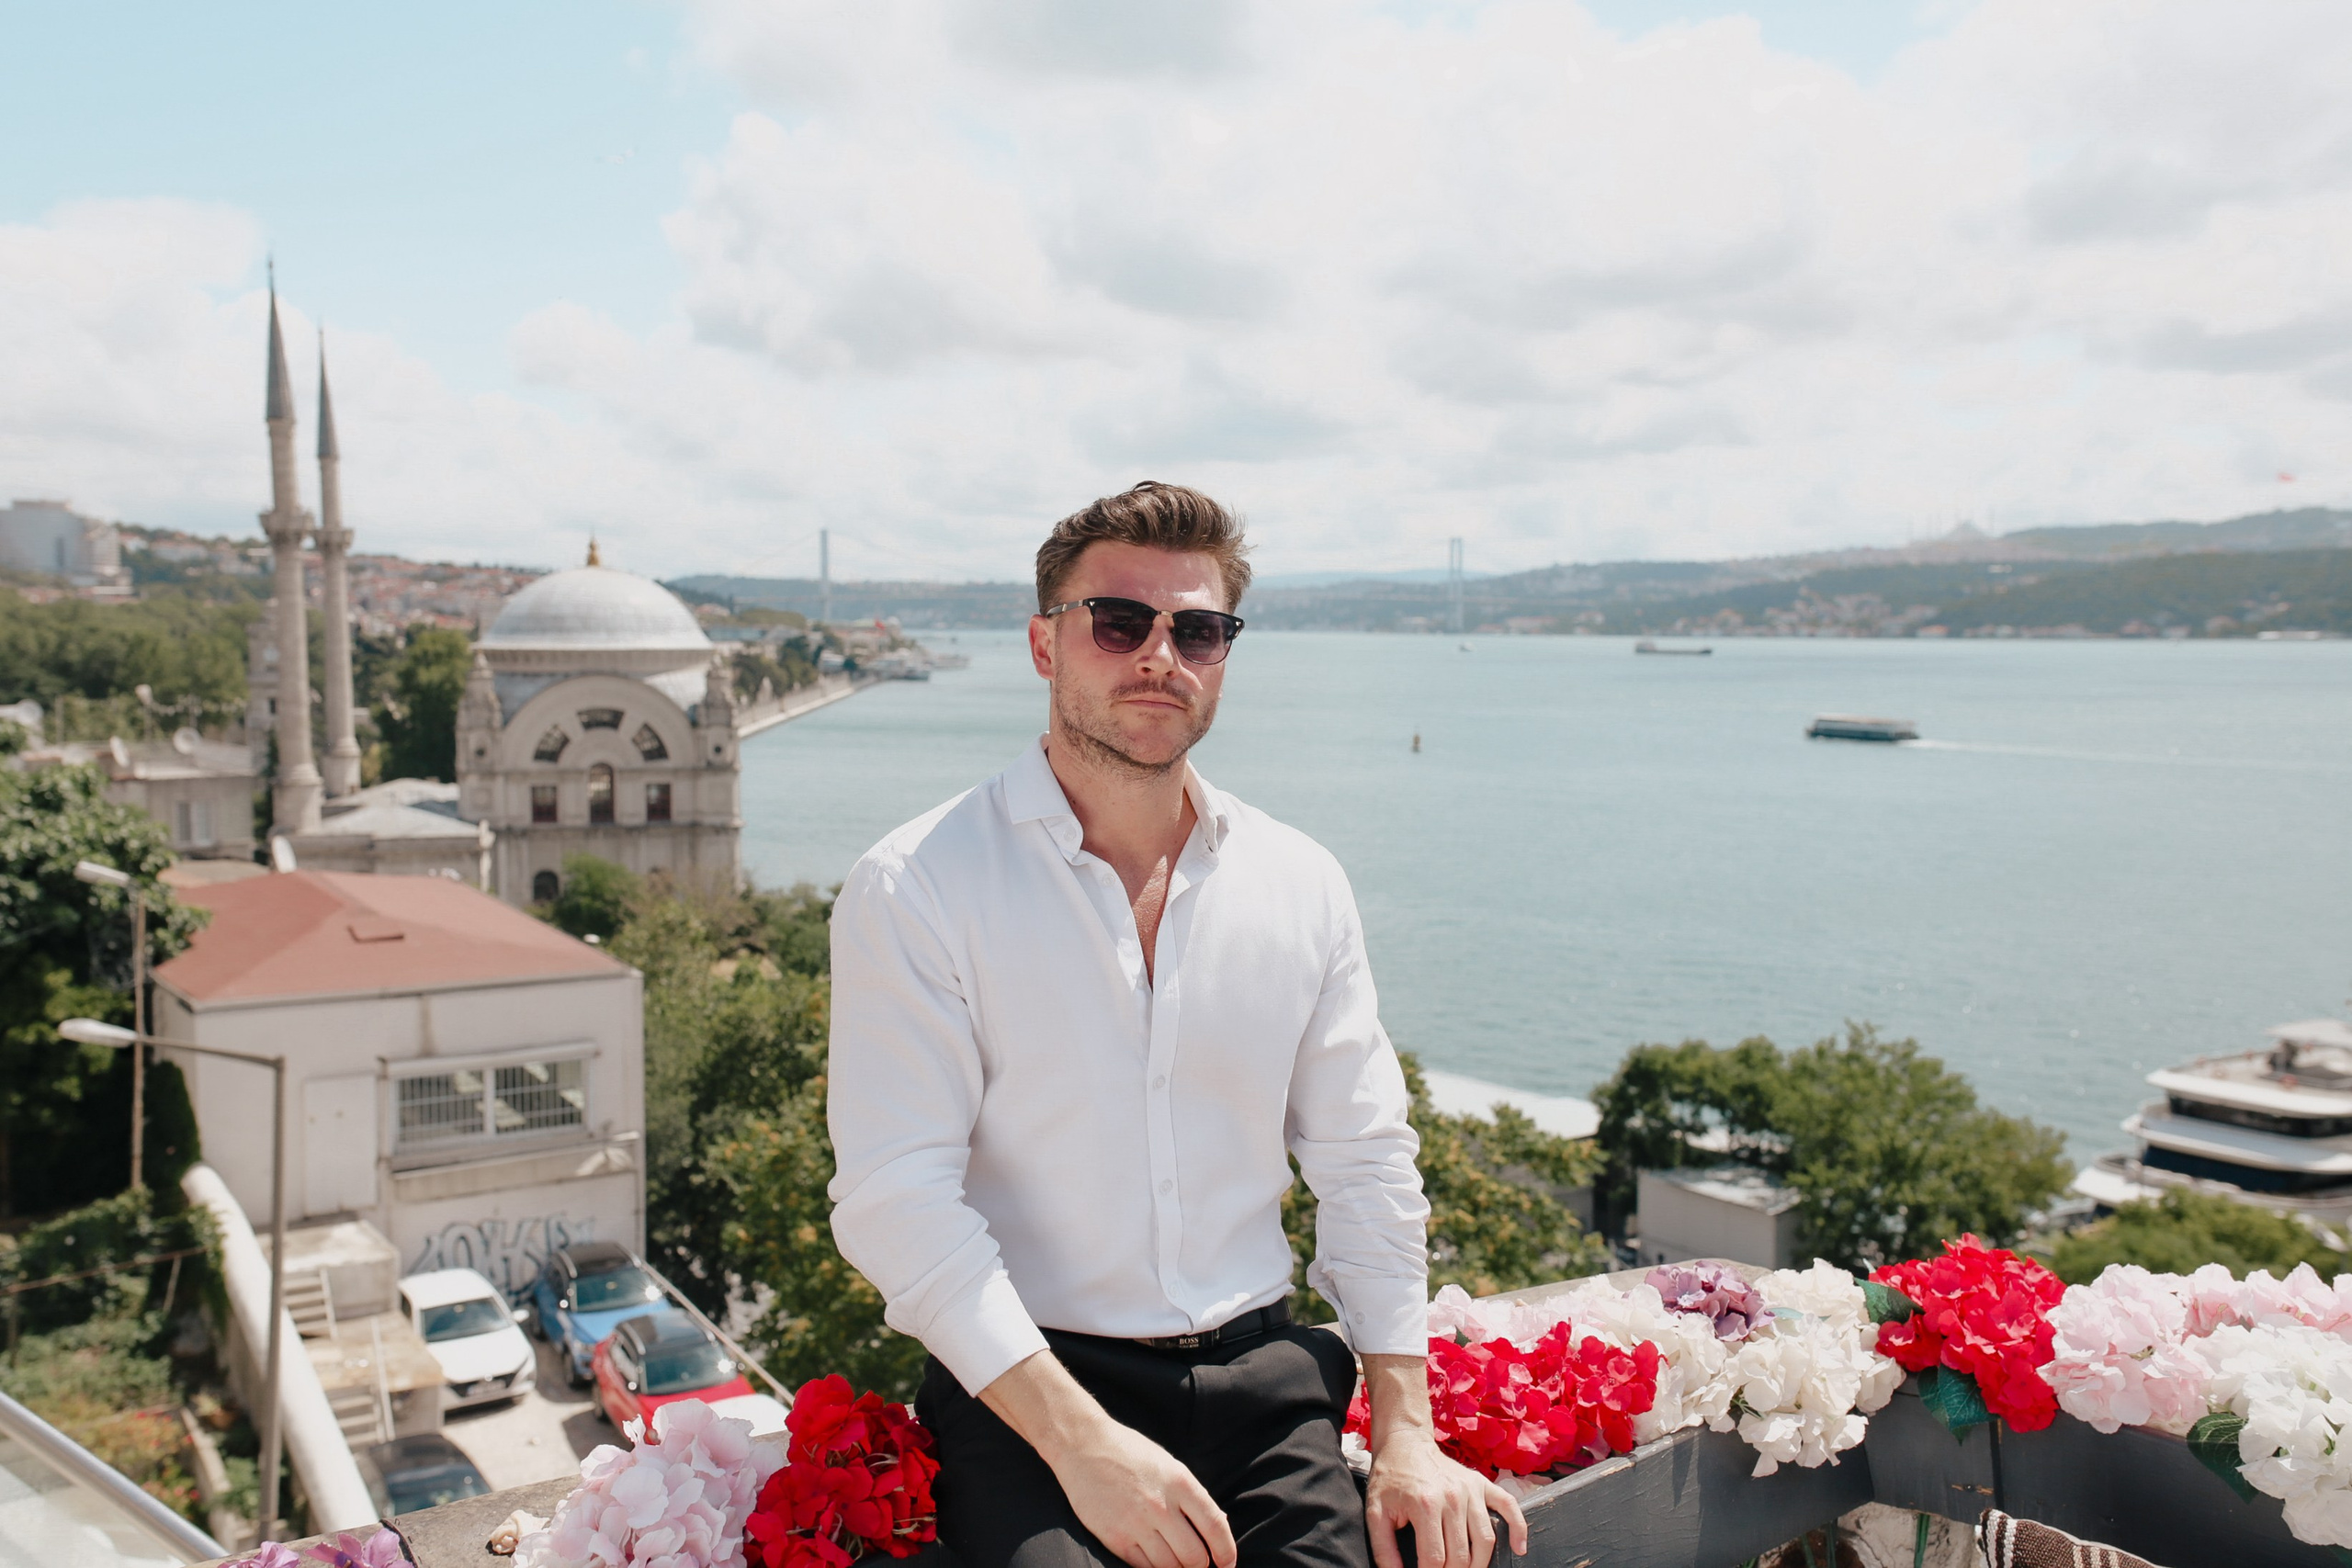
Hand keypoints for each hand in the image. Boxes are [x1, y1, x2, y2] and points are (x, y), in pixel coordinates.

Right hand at [1050, 1417, 1236, 1567]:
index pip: (1215, 1527)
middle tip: (1198, 1564)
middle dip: (1201, 1566)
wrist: (1084, 1446)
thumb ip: (1192, 1496)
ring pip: (1170, 1567)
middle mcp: (1161, 1505)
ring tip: (1176, 1562)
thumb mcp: (1169, 1465)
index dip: (1226, 1552)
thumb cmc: (1130, 1453)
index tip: (1227, 1563)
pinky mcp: (1115, 1538)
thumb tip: (1220, 1524)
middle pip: (1194, 1556)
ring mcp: (1136, 1523)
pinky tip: (1155, 1560)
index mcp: (1180, 1482)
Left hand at [1364, 1429, 1527, 1567]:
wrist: (1405, 1443)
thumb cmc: (1390, 1478)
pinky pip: (1509, 1507)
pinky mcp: (1482, 1484)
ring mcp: (1471, 1490)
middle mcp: (1453, 1497)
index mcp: (1425, 1505)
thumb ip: (1384, 1549)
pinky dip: (1518, 1529)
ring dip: (1478, 1564)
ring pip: (1486, 1540)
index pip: (1434, 1558)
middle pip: (1461, 1555)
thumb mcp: (1376, 1512)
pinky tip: (1519, 1548)